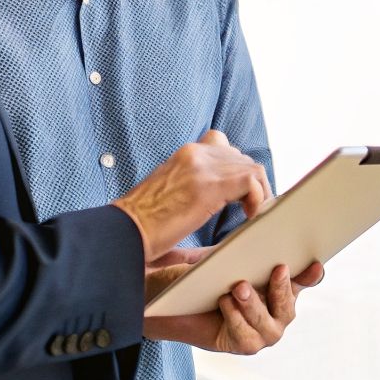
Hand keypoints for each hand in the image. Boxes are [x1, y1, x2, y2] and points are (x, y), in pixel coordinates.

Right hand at [113, 130, 271, 260]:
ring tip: (250, 215)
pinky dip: (258, 199)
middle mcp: (195, 153)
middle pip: (242, 158)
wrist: (122, 231)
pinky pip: (251, 182)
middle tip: (249, 210)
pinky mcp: (208, 186)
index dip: (238, 173)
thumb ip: (193, 185)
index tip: (240, 198)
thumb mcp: (170, 192)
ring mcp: (202, 166)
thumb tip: (219, 199)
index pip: (225, 147)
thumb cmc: (143, 223)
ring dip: (258, 193)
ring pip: (251, 168)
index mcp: (185, 154)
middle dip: (252, 184)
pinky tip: (248, 217)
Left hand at [144, 259, 325, 353]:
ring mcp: (264, 332)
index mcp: (281, 287)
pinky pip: (246, 336)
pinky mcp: (245, 345)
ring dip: (254, 304)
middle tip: (279, 269)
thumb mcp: (229, 256)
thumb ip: (248, 246)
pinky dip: (236, 318)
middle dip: (282, 288)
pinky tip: (225, 302)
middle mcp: (278, 312)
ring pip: (268, 321)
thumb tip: (260, 219)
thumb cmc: (209, 276)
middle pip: (289, 304)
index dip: (312, 275)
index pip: (304, 281)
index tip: (315, 264)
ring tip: (239, 287)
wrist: (179, 304)